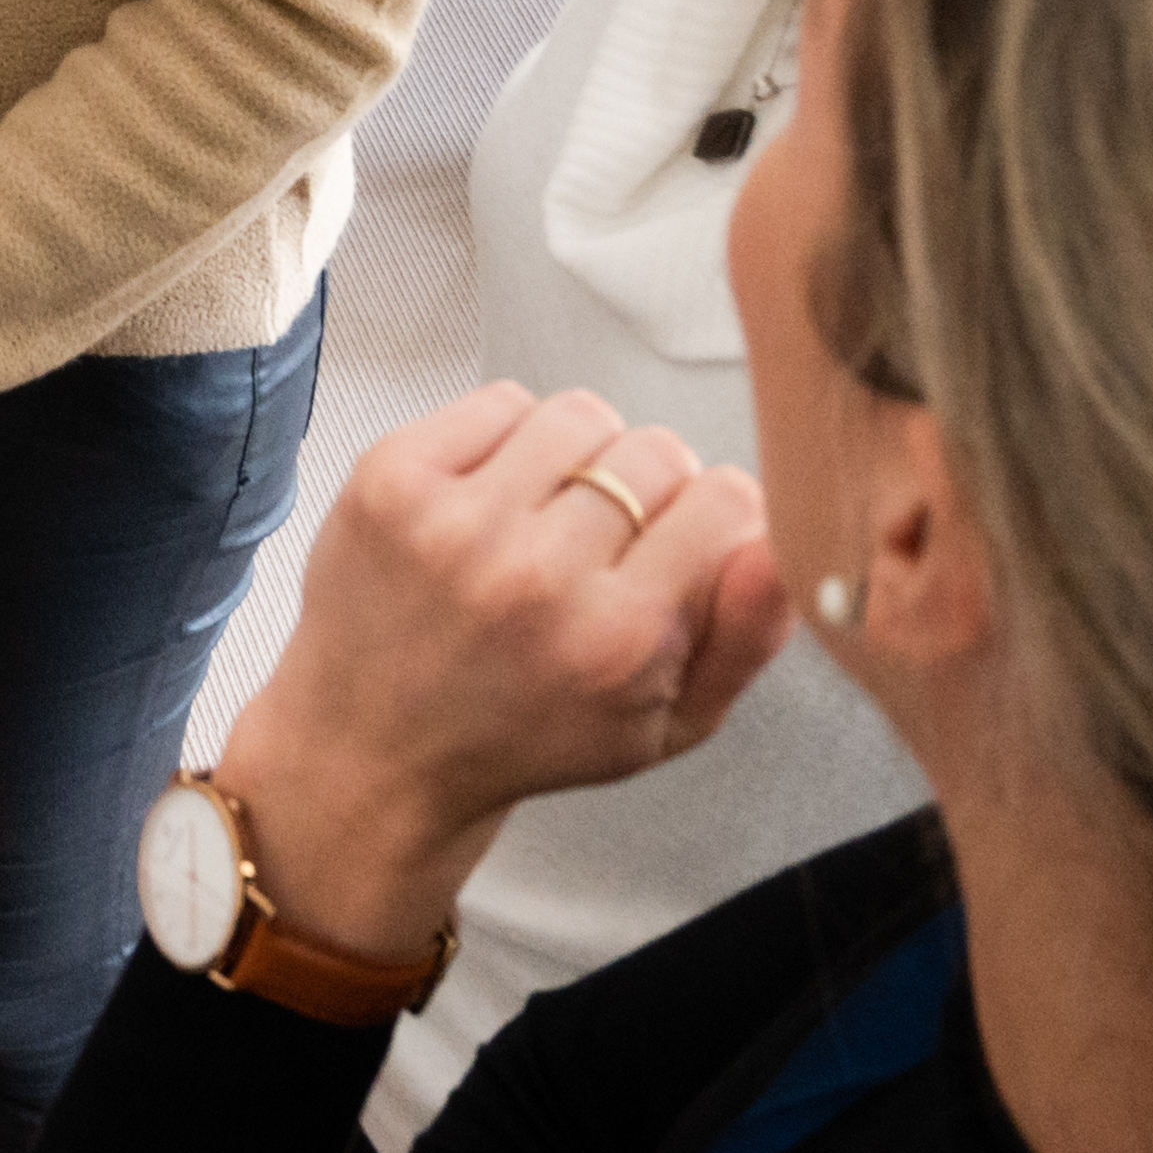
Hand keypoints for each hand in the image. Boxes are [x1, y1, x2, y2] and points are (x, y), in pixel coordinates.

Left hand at [207, 382, 788, 958]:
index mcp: (616, 640)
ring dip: (582, 458)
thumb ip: (746, 637)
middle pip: (657, 451)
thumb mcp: (666, 726)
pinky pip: (501, 401)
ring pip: (582, 415)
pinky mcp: (392, 478)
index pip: (726, 500)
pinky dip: (511, 438)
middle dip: (650, 491)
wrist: (372, 751)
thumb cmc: (529, 735)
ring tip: (551, 518)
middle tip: (606, 548)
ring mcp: (455, 521)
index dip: (714, 518)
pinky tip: (495, 500)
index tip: (682, 549)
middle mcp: (536, 575)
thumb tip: (780, 543)